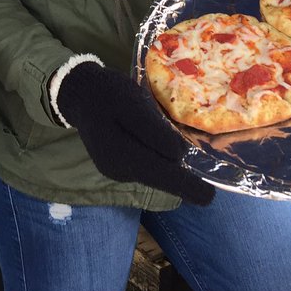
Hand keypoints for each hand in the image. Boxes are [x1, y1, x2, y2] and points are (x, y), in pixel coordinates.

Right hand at [54, 61, 213, 205]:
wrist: (81, 94)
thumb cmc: (109, 93)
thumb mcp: (133, 102)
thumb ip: (154, 130)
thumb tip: (181, 155)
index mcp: (121, 155)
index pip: (161, 175)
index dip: (187, 186)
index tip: (210, 197)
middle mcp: (119, 170)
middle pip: (159, 176)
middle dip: (182, 178)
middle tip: (207, 187)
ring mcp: (117, 171)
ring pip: (153, 172)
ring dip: (168, 165)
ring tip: (173, 145)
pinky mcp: (118, 166)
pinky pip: (145, 167)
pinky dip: (156, 159)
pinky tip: (156, 143)